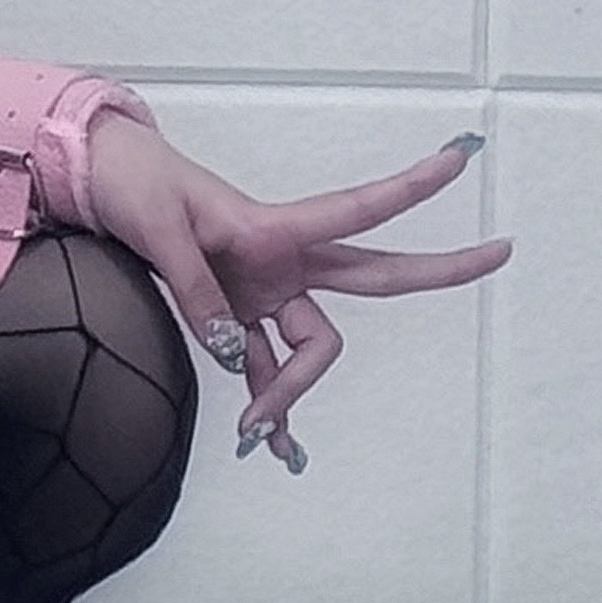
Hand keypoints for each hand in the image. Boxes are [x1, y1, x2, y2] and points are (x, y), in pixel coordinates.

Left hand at [82, 117, 509, 470]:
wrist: (102, 183)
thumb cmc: (134, 186)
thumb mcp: (157, 230)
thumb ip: (196, 289)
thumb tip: (230, 351)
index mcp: (274, 226)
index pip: (356, 209)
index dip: (411, 189)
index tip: (460, 160)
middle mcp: (284, 259)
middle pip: (376, 274)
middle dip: (438, 268)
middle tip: (500, 252)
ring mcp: (266, 288)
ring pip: (310, 348)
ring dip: (292, 392)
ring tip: (260, 436)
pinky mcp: (238, 311)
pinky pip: (263, 367)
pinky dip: (266, 402)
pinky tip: (269, 442)